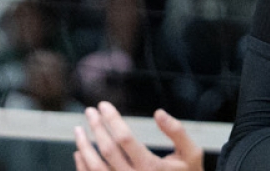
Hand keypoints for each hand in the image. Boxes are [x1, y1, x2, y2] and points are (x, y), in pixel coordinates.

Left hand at [76, 102, 202, 170]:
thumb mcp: (191, 153)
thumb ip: (177, 132)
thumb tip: (158, 113)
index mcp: (152, 167)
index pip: (125, 138)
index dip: (112, 119)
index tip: (104, 104)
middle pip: (108, 150)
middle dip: (96, 127)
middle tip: (90, 111)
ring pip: (95, 167)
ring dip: (83, 147)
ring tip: (78, 129)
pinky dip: (82, 166)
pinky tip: (79, 152)